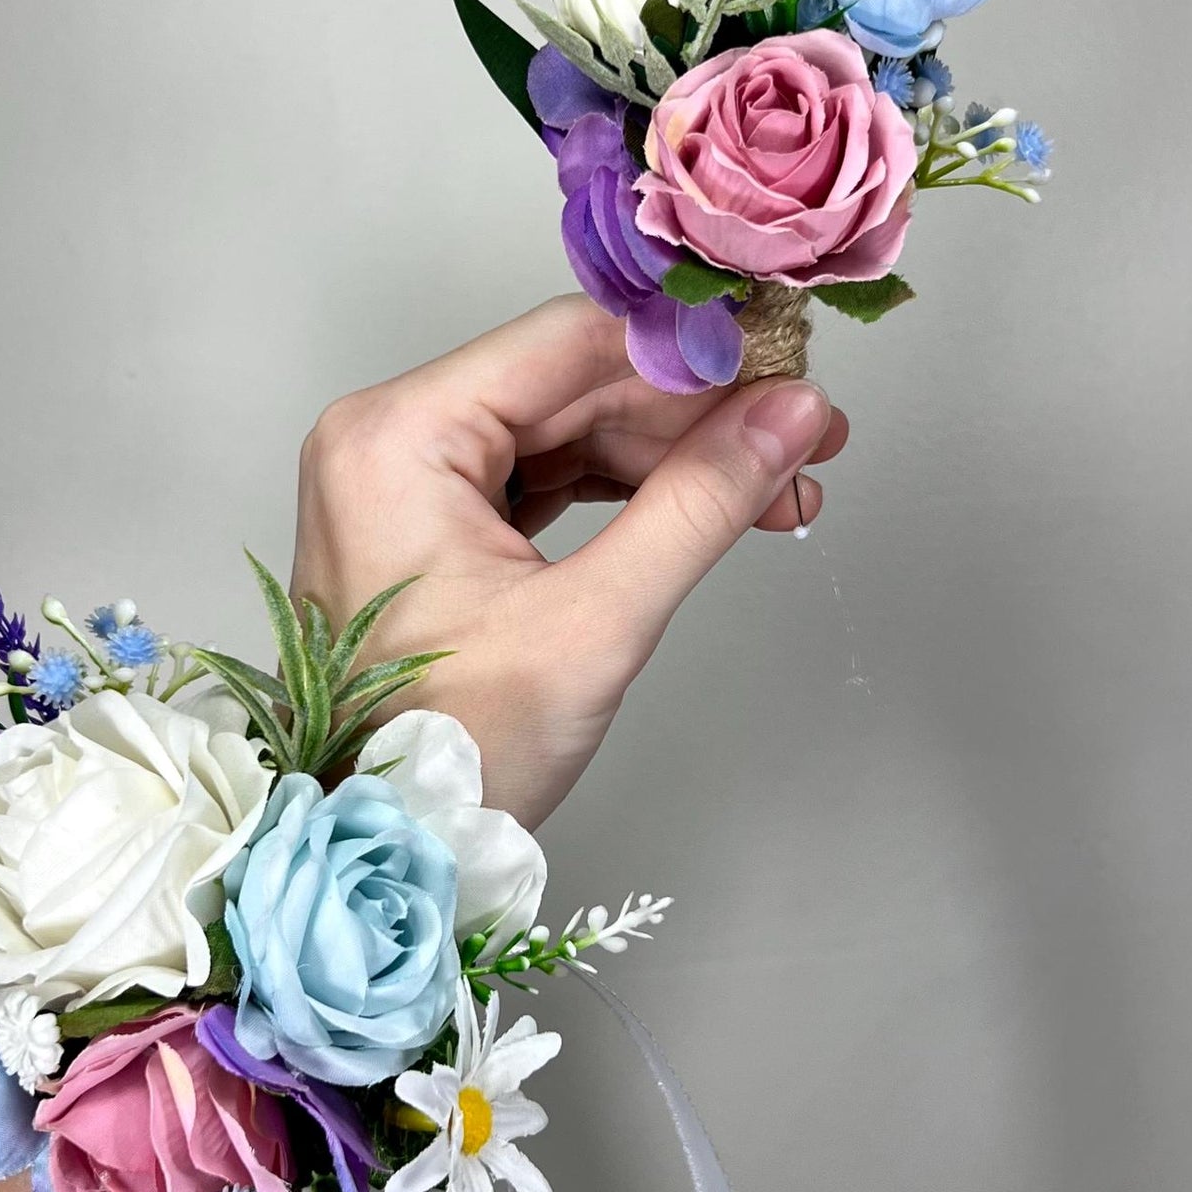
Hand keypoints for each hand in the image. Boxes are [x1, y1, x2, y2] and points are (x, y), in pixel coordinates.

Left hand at [291, 295, 848, 827]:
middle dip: (697, 415)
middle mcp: (389, 436)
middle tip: (810, 439)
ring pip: (569, 430)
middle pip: (574, 384)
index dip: (693, 354)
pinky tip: (709, 508)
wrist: (382, 848)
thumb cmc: (452, 754)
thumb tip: (792, 415)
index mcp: (398, 436)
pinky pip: (544, 477)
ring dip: (674, 457)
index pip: (570, 342)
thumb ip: (699, 504)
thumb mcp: (593, 624)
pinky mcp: (430, 522)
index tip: (791, 370)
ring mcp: (406, 479)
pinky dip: (627, 493)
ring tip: (781, 486)